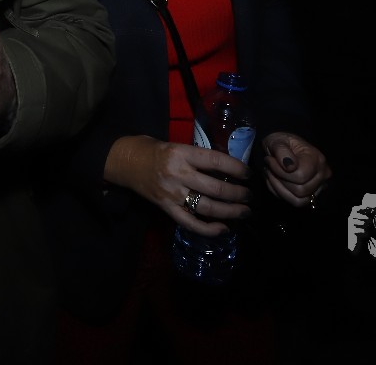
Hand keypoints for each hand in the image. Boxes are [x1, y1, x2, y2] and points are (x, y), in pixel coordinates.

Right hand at [103, 134, 250, 236]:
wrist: (125, 162)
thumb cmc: (153, 150)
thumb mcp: (176, 145)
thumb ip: (198, 157)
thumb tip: (227, 168)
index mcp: (181, 153)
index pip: (215, 161)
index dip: (236, 168)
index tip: (248, 174)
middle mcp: (178, 174)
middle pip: (215, 188)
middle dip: (238, 194)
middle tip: (249, 196)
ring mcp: (172, 194)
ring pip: (207, 207)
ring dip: (230, 212)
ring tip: (244, 211)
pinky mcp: (166, 209)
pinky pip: (190, 223)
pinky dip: (209, 229)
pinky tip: (223, 229)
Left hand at [262, 131, 330, 206]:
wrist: (284, 145)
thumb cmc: (282, 142)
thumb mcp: (277, 141)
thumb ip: (282, 151)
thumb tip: (290, 167)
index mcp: (317, 160)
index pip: (300, 177)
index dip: (281, 172)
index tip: (269, 160)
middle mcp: (322, 176)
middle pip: (300, 191)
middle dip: (280, 180)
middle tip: (269, 168)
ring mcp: (318, 187)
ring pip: (298, 201)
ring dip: (279, 189)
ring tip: (272, 175)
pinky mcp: (310, 195)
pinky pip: (295, 202)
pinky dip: (281, 194)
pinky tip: (275, 182)